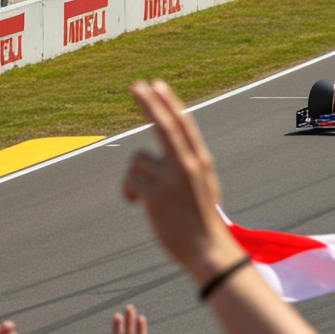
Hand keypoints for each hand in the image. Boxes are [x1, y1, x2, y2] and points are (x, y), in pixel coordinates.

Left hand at [122, 80, 240, 283]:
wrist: (206, 249)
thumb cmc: (200, 219)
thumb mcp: (201, 185)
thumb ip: (183, 167)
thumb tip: (149, 157)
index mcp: (200, 160)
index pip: (182, 124)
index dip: (168, 102)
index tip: (156, 85)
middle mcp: (188, 164)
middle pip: (163, 126)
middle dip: (148, 103)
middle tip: (136, 85)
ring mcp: (172, 179)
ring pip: (136, 160)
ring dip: (133, 176)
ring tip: (141, 196)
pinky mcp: (154, 196)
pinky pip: (129, 182)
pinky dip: (128, 193)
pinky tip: (136, 205)